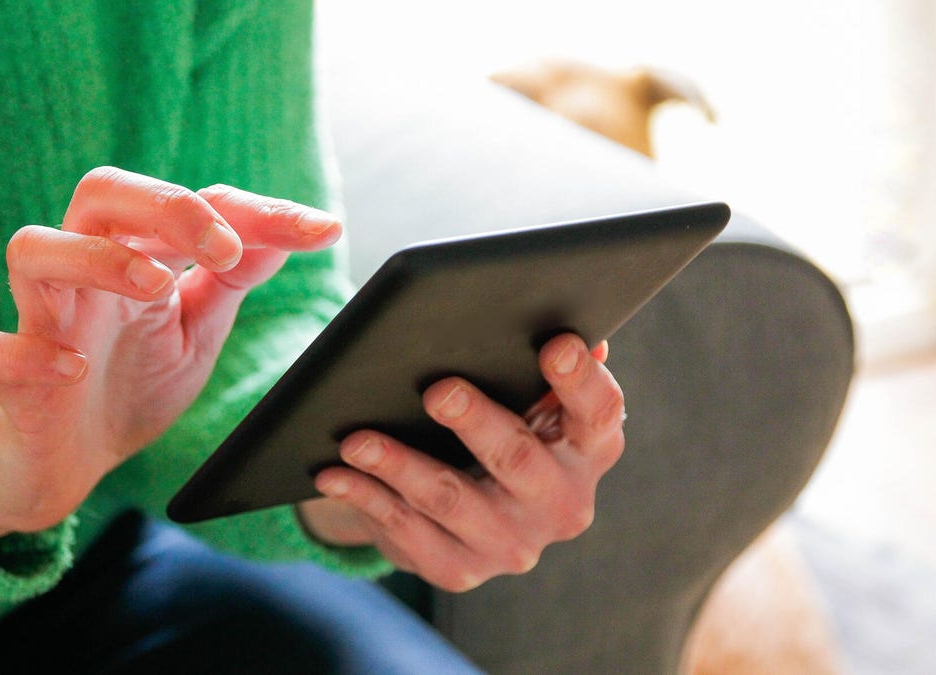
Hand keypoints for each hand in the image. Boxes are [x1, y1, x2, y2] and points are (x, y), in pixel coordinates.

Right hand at [0, 167, 341, 544]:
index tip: (321, 230)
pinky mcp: (10, 379)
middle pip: (102, 193)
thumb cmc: (132, 381)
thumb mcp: (198, 327)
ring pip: (33, 249)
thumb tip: (294, 230)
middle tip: (226, 249)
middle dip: (168, 206)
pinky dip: (29, 352)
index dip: (259, 211)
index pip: (194, 204)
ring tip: (156, 287)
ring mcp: (43, 320)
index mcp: (137, 255)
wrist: (68, 461)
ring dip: (96, 258)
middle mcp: (86, 273)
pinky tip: (76, 369)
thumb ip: (232, 278)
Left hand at [299, 335, 623, 591]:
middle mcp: (562, 505)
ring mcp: (511, 545)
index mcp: (588, 450)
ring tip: (357, 439)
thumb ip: (546, 366)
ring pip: (452, 501)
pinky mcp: (460, 569)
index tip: (557, 345)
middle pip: (520, 461)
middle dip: (477, 423)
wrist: (465, 510)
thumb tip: (575, 326)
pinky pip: (407, 533)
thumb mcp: (530, 399)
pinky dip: (367, 500)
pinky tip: (335, 475)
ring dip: (400, 466)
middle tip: (438, 389)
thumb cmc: (503, 425)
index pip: (600, 414)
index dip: (582, 381)